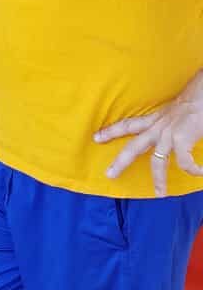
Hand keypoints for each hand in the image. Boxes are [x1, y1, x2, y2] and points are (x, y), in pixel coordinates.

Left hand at [95, 71, 202, 195]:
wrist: (201, 95)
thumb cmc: (192, 101)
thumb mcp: (173, 112)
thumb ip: (168, 123)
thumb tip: (172, 133)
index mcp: (154, 120)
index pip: (127, 125)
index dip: (111, 131)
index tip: (96, 137)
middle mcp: (157, 127)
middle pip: (133, 147)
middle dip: (120, 162)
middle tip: (109, 174)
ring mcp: (168, 134)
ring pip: (157, 161)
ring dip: (159, 179)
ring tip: (160, 193)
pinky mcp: (181, 139)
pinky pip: (184, 161)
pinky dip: (192, 169)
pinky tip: (198, 172)